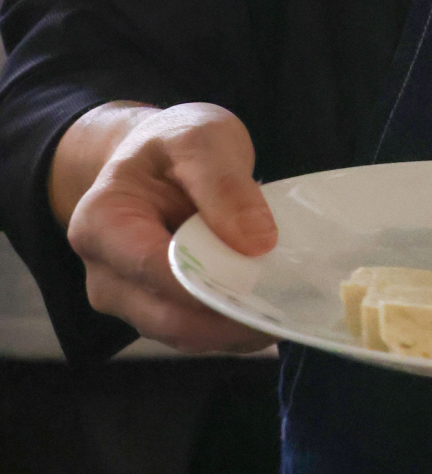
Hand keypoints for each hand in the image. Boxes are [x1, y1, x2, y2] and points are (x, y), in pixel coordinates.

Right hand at [56, 101, 277, 351]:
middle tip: (288, 312)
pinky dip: (233, 327)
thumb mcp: (201, 140)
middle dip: (227, 320)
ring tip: (288, 312)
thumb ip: (224, 186)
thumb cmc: (173, 143)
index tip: (260, 289)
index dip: (203, 285)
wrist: (157, 156)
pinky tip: (273, 312)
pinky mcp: (157, 310)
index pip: (150, 268)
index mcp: (101, 223)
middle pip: (165, 316)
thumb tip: (257, 243)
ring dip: (235, 330)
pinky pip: (196, 330)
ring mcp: (128, 299)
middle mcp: (104, 273)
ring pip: (184, 333)